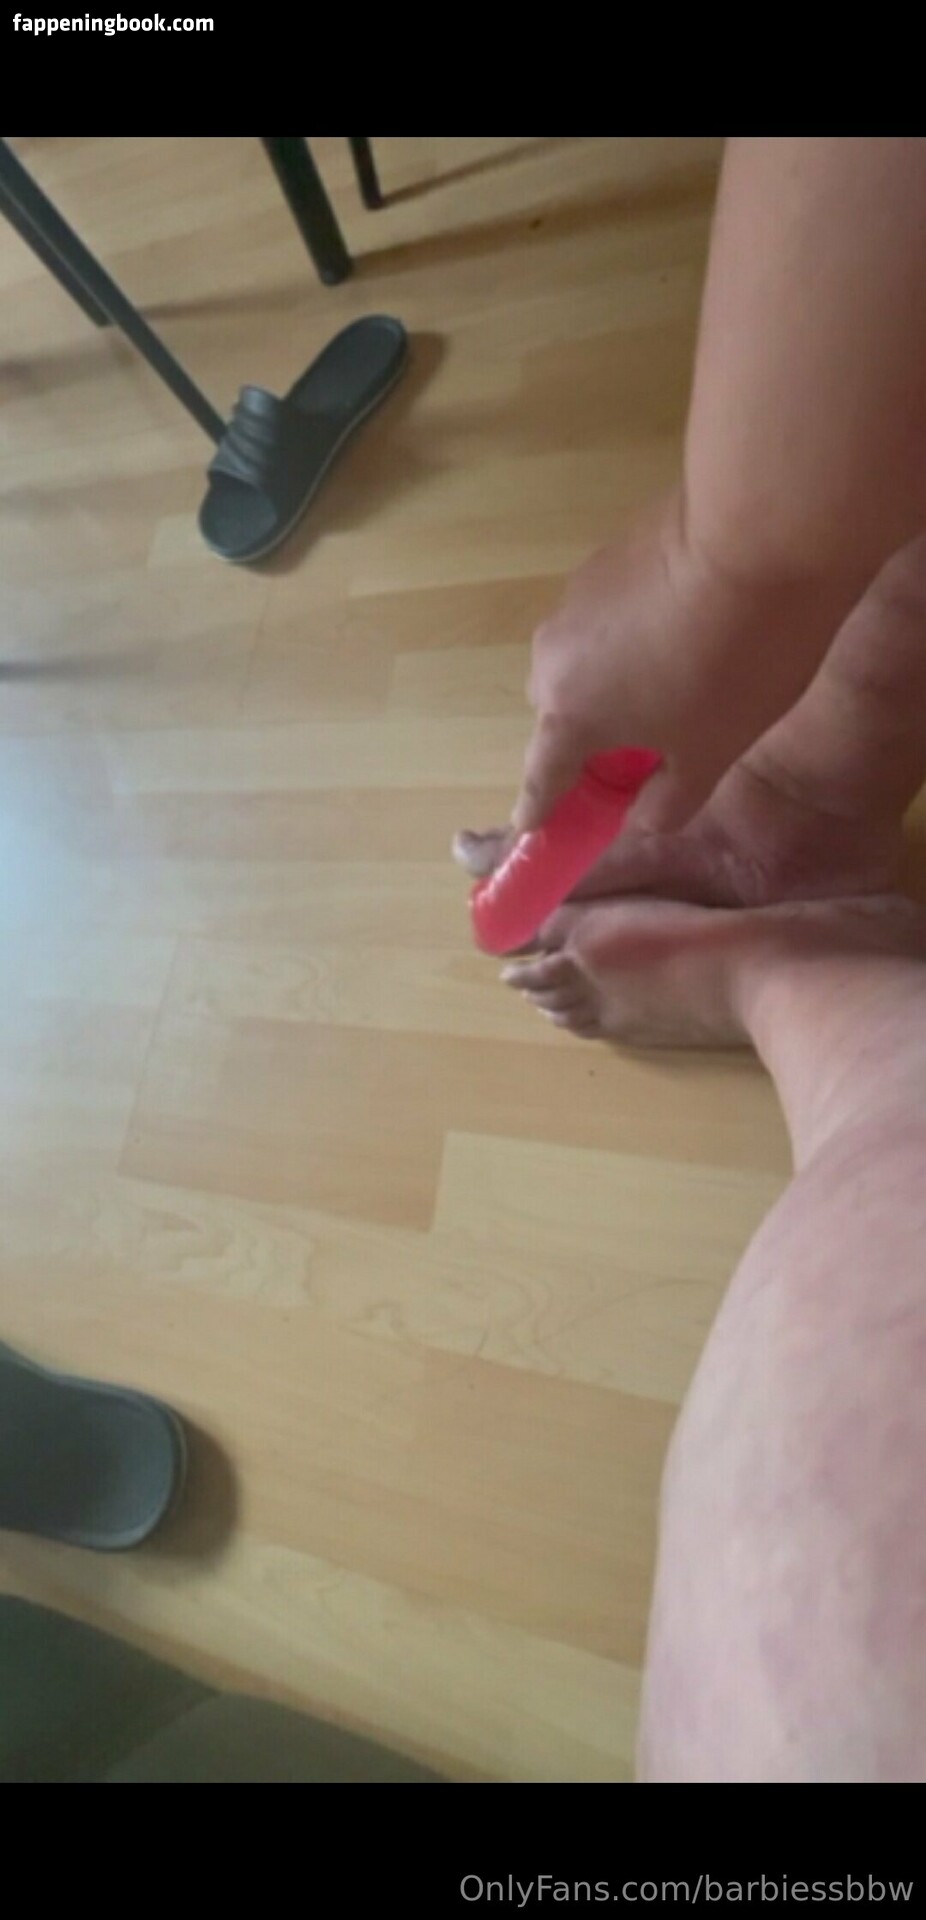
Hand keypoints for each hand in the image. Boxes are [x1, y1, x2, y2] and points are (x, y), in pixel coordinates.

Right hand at [514, 493, 853, 835]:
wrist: (760, 538)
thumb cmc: (735, 666)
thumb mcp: (713, 752)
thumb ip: (671, 798)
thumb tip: (645, 816)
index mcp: (568, 716)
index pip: (542, 777)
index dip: (540, 808)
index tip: (530, 827)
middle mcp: (553, 656)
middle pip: (561, 711)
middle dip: (592, 731)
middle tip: (649, 739)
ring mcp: (574, 596)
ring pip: (584, 656)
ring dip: (615, 673)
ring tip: (679, 668)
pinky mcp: (604, 553)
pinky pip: (608, 611)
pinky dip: (632, 627)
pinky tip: (685, 620)